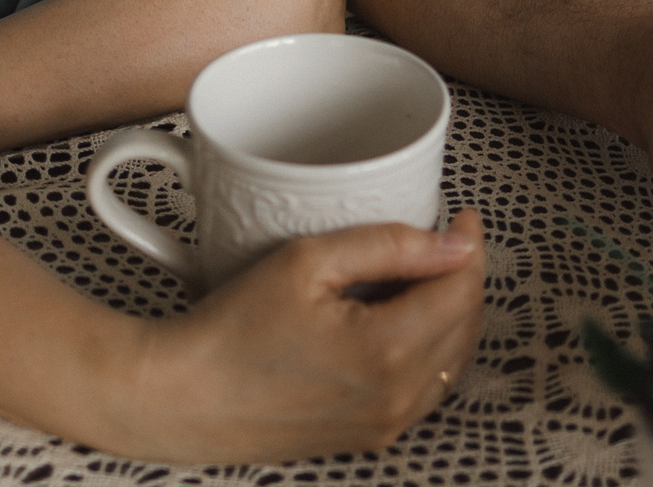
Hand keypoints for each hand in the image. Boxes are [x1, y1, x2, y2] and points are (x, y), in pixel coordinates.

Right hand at [124, 212, 486, 461]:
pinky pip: (426, 388)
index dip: (469, 245)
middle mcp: (397, 399)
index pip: (463, 290)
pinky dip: (430, 349)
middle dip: (462, 276)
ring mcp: (385, 425)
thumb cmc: (231, 329)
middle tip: (440, 237)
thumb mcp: (306, 262)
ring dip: (450, 313)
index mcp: (387, 353)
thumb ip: (388, 246)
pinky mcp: (370, 437)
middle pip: (465, 325)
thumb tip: (455, 242)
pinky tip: (401, 321)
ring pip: (452, 359)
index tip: (461, 215)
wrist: (183, 398)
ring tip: (421, 273)